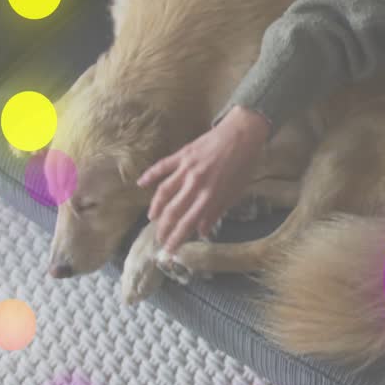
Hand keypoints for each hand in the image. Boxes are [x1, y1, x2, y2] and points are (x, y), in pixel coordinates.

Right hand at [136, 108, 267, 254]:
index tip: (169, 250)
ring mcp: (186, 169)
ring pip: (164, 191)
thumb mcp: (235, 192)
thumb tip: (202, 231)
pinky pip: (162, 166)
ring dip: (156, 207)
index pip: (188, 223)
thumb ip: (217, 211)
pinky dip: (150, 175)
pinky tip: (141, 183)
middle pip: (173, 211)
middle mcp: (195, 185)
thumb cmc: (243, 164)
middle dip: (163, 228)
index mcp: (210, 196)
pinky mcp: (182, 155)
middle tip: (158, 239)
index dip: (176, 238)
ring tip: (152, 219)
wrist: (243, 133)